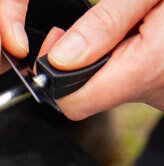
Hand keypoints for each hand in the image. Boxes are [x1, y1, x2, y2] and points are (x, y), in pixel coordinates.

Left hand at [43, 0, 163, 119]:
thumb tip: (61, 57)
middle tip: (87, 27)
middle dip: (77, 65)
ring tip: (129, 24)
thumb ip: (106, 22)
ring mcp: (162, 95)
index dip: (54, 74)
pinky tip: (143, 35)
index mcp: (147, 69)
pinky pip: (131, 82)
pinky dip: (125, 60)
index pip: (72, 101)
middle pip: (87, 96)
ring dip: (105, 60)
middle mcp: (155, 92)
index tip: (58, 41)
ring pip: (108, 88)